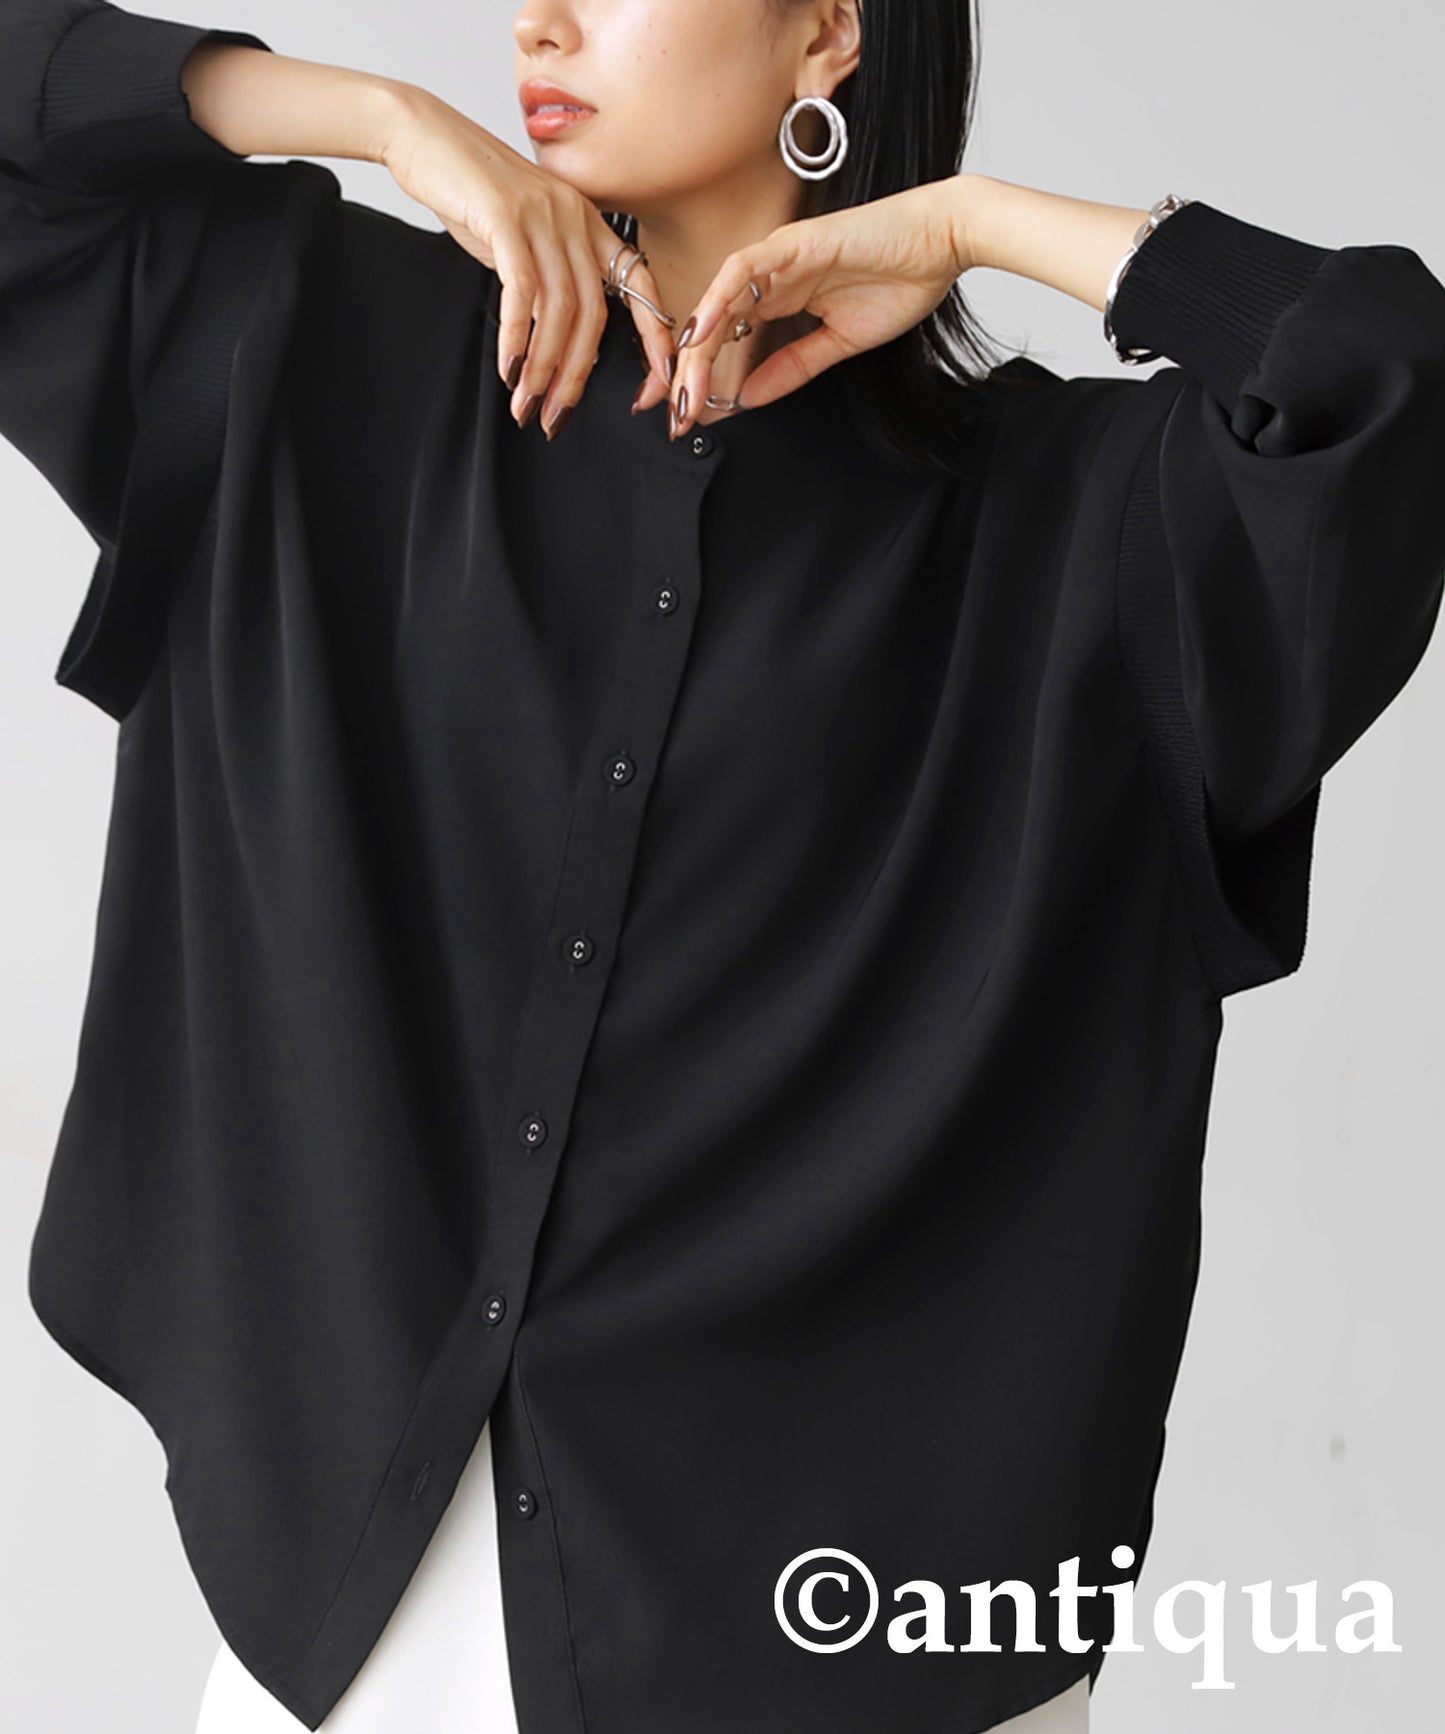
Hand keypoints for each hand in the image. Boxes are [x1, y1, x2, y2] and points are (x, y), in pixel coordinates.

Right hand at [380, 86, 676, 436]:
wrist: (421, 135)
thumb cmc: (468, 192)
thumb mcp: (522, 234)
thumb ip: (547, 274)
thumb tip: (552, 331)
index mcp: (588, 221)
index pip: (638, 282)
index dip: (654, 334)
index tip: (659, 383)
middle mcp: (574, 217)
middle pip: (593, 312)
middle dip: (575, 374)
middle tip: (555, 417)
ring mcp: (542, 215)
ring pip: (559, 310)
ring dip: (542, 366)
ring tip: (526, 405)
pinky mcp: (505, 217)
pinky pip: (523, 292)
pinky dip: (518, 337)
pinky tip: (509, 370)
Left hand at [666, 179, 971, 438]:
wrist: (943, 243)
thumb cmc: (901, 280)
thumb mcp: (839, 343)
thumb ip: (792, 367)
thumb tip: (749, 397)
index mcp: (778, 297)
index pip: (725, 340)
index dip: (701, 377)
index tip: (687, 416)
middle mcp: (770, 276)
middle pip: (712, 325)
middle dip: (689, 373)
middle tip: (675, 415)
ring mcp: (778, 257)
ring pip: (719, 301)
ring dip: (697, 346)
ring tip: (682, 386)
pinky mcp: (793, 243)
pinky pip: (744, 270)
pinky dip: (718, 300)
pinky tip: (700, 331)